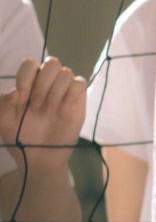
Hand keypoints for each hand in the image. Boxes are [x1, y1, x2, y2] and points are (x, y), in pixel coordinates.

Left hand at [0, 57, 86, 173]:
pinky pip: (80, 83)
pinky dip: (71, 92)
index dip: (25, 76)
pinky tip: (63, 108)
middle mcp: (47, 85)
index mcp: (28, 84)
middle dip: (42, 83)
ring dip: (55, 91)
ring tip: (48, 110)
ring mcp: (64, 92)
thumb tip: (17, 91)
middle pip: (52, 62)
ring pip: (66, 72)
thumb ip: (4, 102)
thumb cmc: (19, 137)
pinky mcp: (78, 102)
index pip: (30, 64)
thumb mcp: (2, 120)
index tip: (21, 97)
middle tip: (35, 105)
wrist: (38, 158)